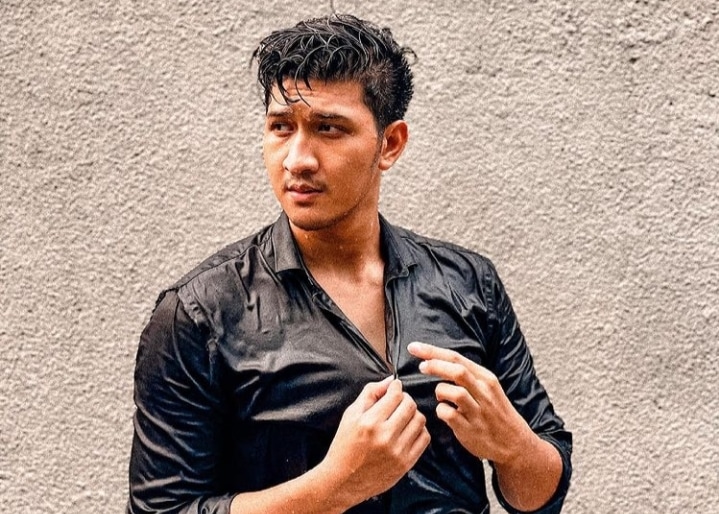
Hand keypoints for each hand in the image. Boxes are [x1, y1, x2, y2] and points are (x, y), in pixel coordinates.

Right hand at [320, 376, 429, 504]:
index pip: (396, 394)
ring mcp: (397, 451)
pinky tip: (407, 431)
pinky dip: (418, 431)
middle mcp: (385, 436)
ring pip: (419, 420)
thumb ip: (370, 394)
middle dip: (405, 399)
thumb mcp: (350, 415)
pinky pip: (424, 438)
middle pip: (410, 405)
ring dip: (413, 414)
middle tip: (397, 402)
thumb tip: (390, 380)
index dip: (396, 387)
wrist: (342, 480)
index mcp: (370, 422)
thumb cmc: (344, 445)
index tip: (393, 388)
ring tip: (402, 417)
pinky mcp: (406, 464)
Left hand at [407, 341, 533, 465]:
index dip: (432, 351)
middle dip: (435, 365)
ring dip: (441, 392)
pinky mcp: (471, 429)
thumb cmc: (494, 412)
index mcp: (486, 378)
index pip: (457, 358)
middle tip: (421, 367)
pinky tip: (445, 413)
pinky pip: (448, 415)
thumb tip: (435, 361)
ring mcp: (479, 411)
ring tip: (441, 398)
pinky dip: (441, 411)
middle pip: (457, 371)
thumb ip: (466, 375)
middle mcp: (485, 392)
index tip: (414, 347)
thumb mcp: (487, 388)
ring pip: (454, 392)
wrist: (515, 443)